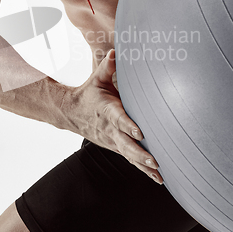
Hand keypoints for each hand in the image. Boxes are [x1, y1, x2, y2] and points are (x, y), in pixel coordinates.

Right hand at [61, 49, 162, 183]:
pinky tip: (158, 179)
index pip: (118, 119)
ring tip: (159, 175)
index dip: (128, 126)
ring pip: (129, 156)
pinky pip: (130, 160)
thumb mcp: (96, 79)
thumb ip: (107, 66)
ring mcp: (112, 141)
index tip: (140, 132)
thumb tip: (115, 52)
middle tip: (155, 160)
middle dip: (140, 153)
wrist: (72, 113)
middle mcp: (110, 129)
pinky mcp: (116, 147)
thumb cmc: (90, 94)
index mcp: (107, 111)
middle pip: (125, 144)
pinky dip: (143, 170)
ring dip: (143, 166)